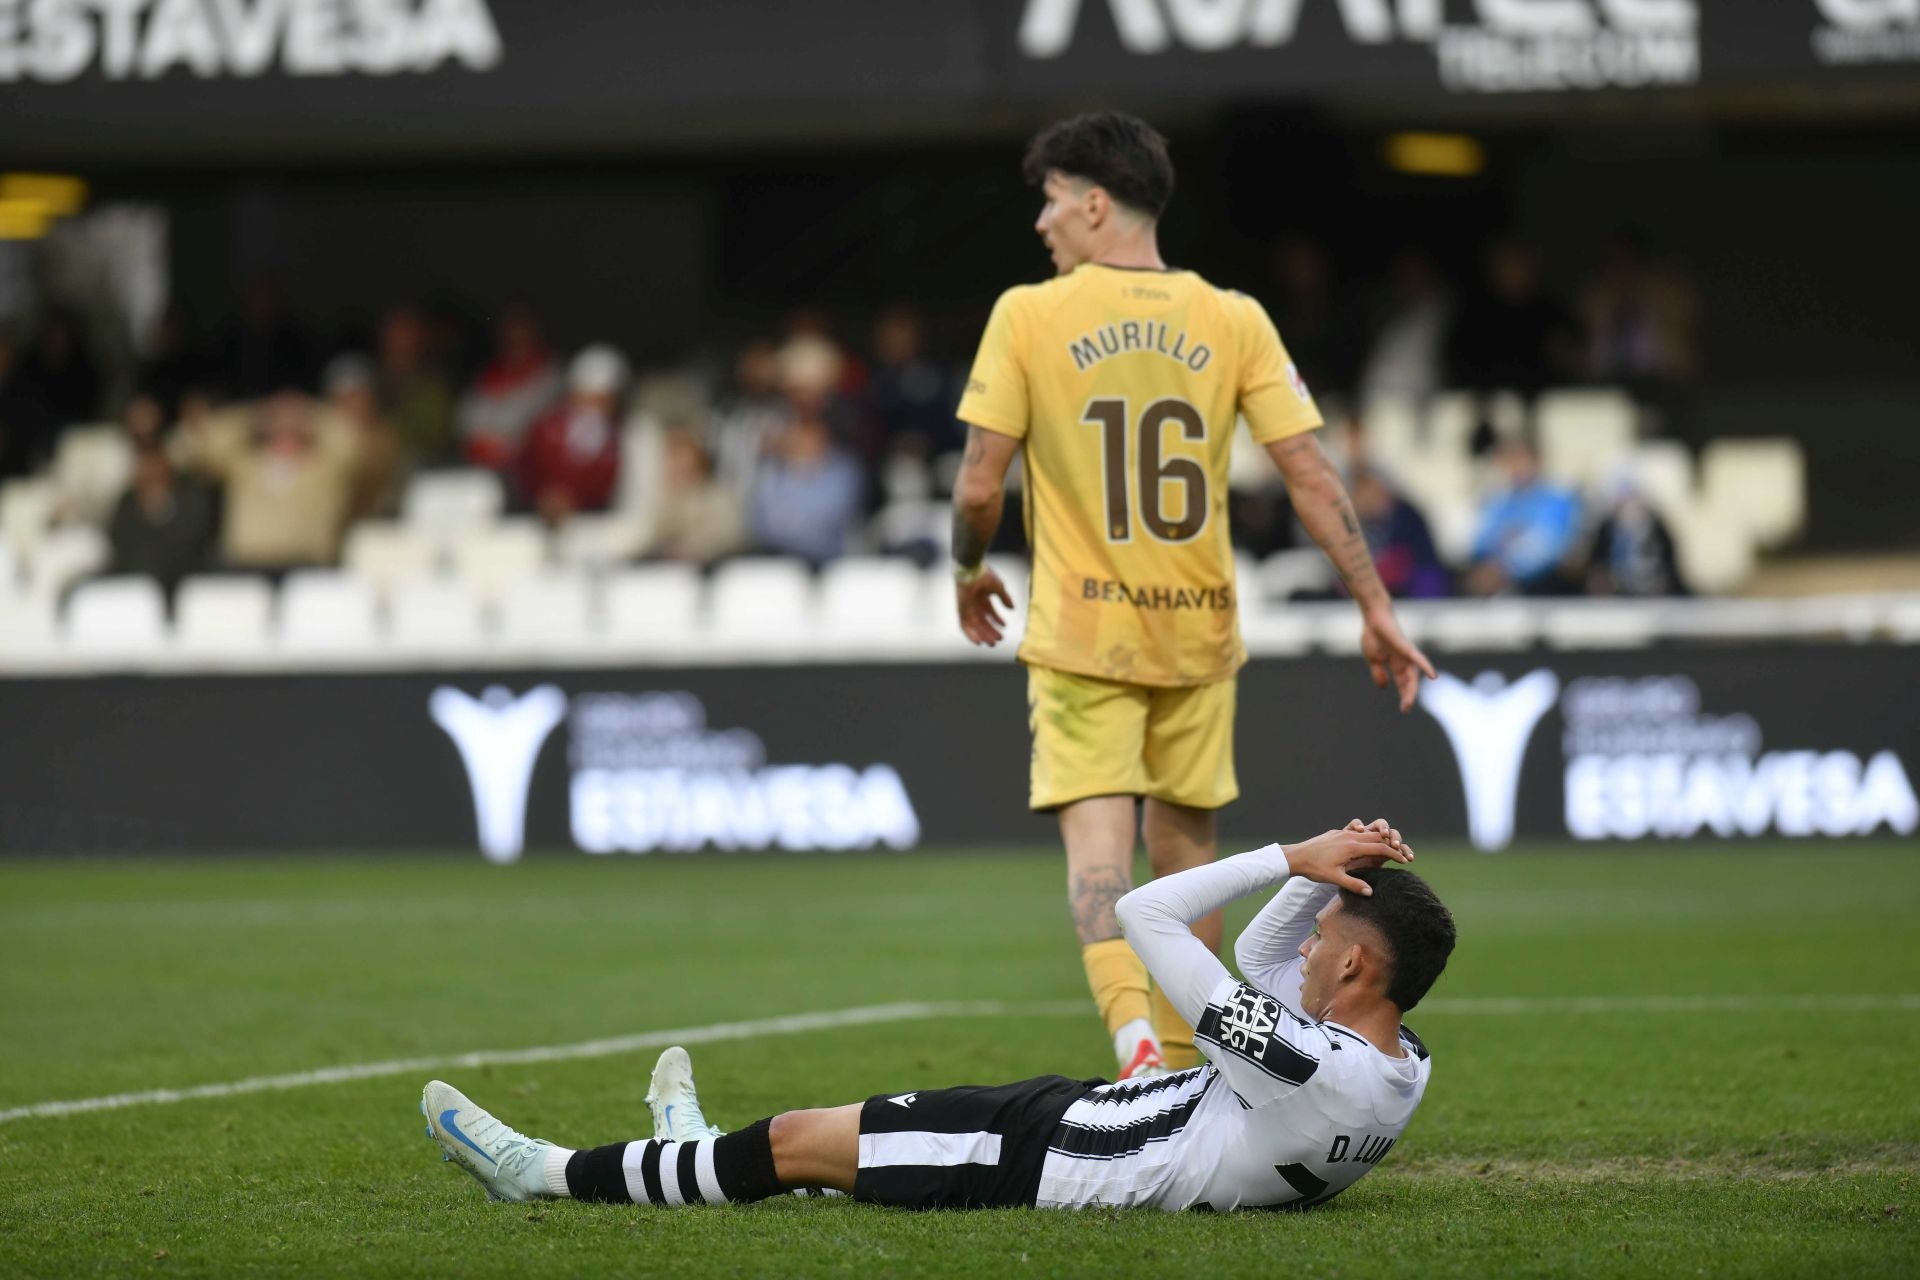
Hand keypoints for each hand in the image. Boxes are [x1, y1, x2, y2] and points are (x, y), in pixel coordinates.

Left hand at [956, 568, 1012, 645]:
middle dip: (991, 631)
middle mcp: (975, 604)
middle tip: (999, 640)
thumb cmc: (985, 576)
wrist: (971, 570)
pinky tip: (979, 641)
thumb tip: (1012, 608)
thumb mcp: (999, 587)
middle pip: (983, 622)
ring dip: (983, 635)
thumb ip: (1005, 598)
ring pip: (975, 626)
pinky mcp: (961, 611)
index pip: (990, 612)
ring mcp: (967, 608)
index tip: (1004, 627)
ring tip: (991, 643)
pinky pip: (964, 626)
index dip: (997, 620)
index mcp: (983, 597)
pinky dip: (971, 635)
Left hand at [1285, 818, 1413, 894]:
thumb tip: (1371, 892)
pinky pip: (1357, 833)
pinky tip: (1367, 846)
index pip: (1380, 847)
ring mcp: (1343, 833)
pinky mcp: (1337, 834)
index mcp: (1352, 846)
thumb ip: (1354, 884)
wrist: (1296, 856)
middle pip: (1377, 837)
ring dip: (1380, 840)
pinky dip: (1367, 838)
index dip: (1395, 854)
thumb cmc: (1314, 868)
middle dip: (1391, 845)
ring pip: (1367, 834)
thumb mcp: (1335, 878)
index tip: (1405, 860)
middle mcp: (1350, 836)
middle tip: (1402, 854)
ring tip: (1389, 849)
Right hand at [1360, 608, 1437, 712]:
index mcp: (1397, 665)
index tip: (1404, 709)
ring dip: (1412, 688)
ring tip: (1409, 701)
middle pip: (1410, 682)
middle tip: (1405, 708)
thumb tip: (1383, 687)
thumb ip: (1379, 673)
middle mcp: (1405, 661)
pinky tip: (1433, 676)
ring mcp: (1407, 654)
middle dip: (1408, 695)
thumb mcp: (1374, 660)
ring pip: (1413, 675)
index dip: (1404, 696)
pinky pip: (1418, 658)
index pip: (1403, 683)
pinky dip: (1426, 666)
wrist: (1373, 618)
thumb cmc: (1374, 636)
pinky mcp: (1407, 647)